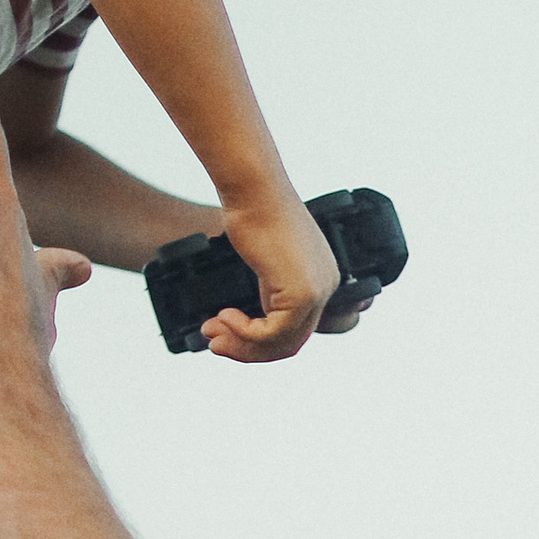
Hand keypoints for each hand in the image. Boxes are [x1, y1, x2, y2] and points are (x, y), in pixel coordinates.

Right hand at [206, 183, 341, 362]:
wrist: (254, 190)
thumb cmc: (253, 213)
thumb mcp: (266, 258)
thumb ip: (269, 288)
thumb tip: (246, 323)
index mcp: (321, 278)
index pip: (296, 329)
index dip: (259, 340)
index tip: (227, 331)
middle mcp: (326, 286)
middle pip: (289, 342)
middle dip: (246, 348)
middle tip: (213, 340)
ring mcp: (318, 291)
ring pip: (281, 343)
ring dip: (241, 344)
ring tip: (211, 333)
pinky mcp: (303, 294)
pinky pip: (272, 334)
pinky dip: (243, 333)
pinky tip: (224, 316)